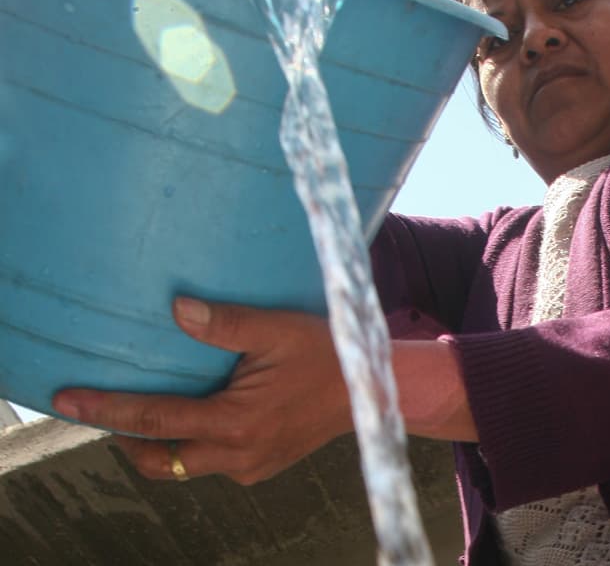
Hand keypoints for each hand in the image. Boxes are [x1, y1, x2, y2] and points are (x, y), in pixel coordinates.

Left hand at [53, 298, 351, 484]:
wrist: (374, 392)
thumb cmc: (329, 355)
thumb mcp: (279, 329)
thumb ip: (226, 322)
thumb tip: (176, 309)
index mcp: (235, 421)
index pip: (154, 419)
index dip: (106, 409)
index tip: (67, 400)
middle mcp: (237, 454)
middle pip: (159, 458)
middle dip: (124, 439)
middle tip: (102, 410)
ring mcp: (250, 466)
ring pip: (184, 466)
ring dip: (158, 445)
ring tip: (146, 413)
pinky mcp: (262, 467)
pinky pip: (212, 465)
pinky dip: (192, 446)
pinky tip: (200, 416)